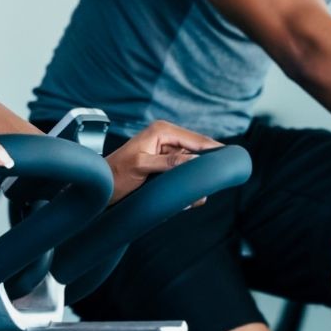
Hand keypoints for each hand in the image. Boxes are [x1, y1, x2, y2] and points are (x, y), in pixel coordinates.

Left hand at [103, 120, 220, 203]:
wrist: (99, 188)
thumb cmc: (114, 175)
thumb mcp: (140, 167)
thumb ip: (167, 162)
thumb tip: (194, 159)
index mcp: (161, 131)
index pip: (196, 139)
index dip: (214, 149)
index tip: (231, 159)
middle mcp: (166, 138)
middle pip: (198, 152)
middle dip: (203, 170)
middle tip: (206, 188)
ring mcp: (166, 153)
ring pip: (193, 166)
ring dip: (193, 183)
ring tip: (189, 198)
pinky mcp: (165, 166)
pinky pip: (184, 175)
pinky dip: (185, 188)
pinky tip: (183, 199)